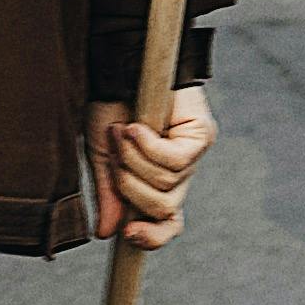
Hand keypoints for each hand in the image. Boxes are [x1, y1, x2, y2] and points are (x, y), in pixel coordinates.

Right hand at [87, 81, 215, 250]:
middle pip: (163, 209)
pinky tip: (136, 127)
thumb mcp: (103, 157)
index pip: (167, 224)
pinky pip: (174, 161)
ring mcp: (194, 156)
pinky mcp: (201, 136)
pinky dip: (148, 146)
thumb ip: (109, 194)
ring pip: (166, 184)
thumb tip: (106, 233)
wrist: (121, 67)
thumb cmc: (111, 108)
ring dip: (134, 159)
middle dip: (130, 186)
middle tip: (114, 154)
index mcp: (156, 182)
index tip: (128, 235)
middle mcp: (179, 174)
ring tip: (123, 131)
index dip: (153, 237)